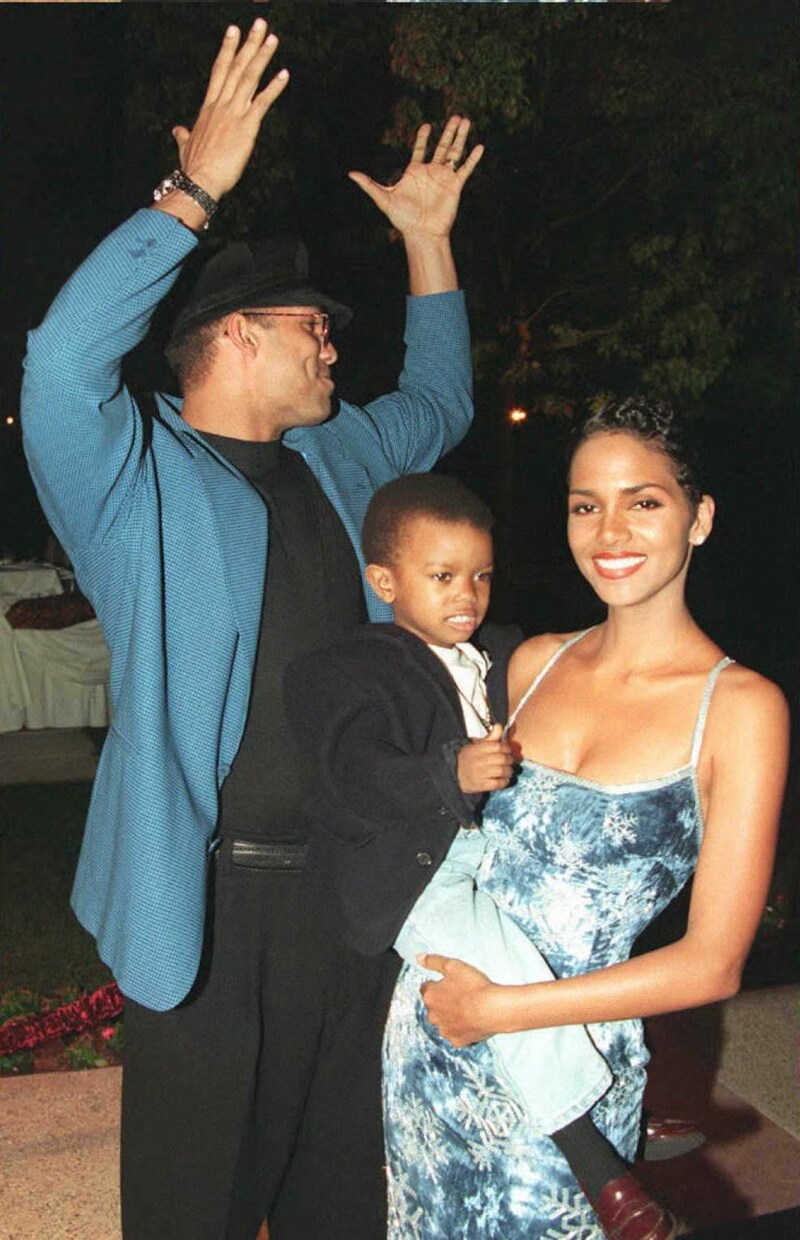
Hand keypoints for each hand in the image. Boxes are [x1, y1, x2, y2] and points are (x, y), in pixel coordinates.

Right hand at [170, 19, 288, 201]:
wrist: (200, 180)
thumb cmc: (194, 166)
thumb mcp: (185, 146)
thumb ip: (183, 135)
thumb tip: (176, 130)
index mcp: (208, 108)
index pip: (219, 71)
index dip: (227, 50)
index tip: (233, 31)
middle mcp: (221, 105)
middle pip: (236, 67)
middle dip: (248, 44)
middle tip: (259, 24)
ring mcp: (234, 113)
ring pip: (249, 78)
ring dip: (262, 56)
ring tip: (273, 38)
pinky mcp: (247, 126)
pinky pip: (263, 102)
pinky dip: (274, 87)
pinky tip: (284, 73)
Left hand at [348, 116, 483, 240]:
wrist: (421, 233)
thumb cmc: (403, 219)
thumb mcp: (384, 198)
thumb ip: (369, 185)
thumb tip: (350, 174)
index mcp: (415, 172)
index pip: (421, 149)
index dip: (423, 138)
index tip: (427, 125)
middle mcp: (431, 172)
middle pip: (442, 146)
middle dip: (449, 131)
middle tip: (456, 117)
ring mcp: (444, 178)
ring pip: (454, 153)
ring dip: (460, 137)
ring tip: (466, 121)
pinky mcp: (455, 186)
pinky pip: (465, 169)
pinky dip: (472, 159)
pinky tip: (480, 147)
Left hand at [419, 954, 497, 1046]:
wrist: (493, 1010)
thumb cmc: (473, 987)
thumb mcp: (453, 966)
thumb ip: (434, 961)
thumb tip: (419, 958)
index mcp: (430, 997)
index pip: (426, 989)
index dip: (437, 984)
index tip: (447, 982)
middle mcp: (433, 1016)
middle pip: (434, 1007)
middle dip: (443, 1001)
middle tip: (460, 993)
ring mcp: (445, 1030)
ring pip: (443, 1022)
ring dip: (451, 1016)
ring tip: (467, 1006)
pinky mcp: (458, 1041)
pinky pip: (456, 1034)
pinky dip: (461, 1028)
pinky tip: (471, 1020)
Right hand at [457, 723, 514, 793]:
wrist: (455, 774)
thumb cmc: (470, 758)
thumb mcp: (477, 746)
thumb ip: (490, 738)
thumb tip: (499, 726)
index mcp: (477, 749)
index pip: (497, 746)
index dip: (506, 748)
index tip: (507, 751)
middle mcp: (478, 761)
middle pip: (502, 759)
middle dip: (510, 760)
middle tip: (510, 761)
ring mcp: (479, 774)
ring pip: (502, 771)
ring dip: (509, 771)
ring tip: (509, 770)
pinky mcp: (480, 785)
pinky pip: (497, 784)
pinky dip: (504, 782)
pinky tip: (504, 779)